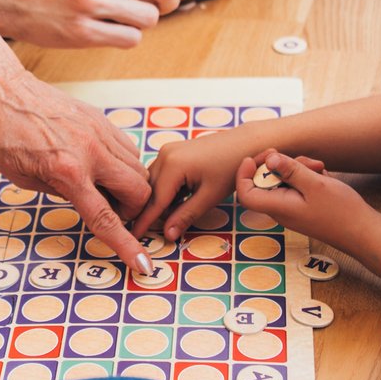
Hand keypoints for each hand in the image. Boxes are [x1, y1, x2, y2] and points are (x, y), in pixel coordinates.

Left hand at [0, 66, 157, 273]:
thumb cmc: (1, 136)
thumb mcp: (23, 179)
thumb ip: (60, 192)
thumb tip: (86, 200)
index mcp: (68, 172)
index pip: (106, 218)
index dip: (126, 245)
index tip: (144, 264)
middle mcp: (90, 151)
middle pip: (139, 191)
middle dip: (132, 209)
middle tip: (111, 210)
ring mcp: (98, 131)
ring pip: (139, 167)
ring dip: (129, 185)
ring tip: (102, 187)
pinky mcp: (99, 118)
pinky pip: (126, 146)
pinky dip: (122, 162)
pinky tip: (100, 164)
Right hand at [137, 130, 325, 240]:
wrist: (246, 144)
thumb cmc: (231, 169)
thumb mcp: (209, 197)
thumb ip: (185, 216)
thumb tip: (168, 235)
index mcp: (172, 165)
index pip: (153, 200)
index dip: (144, 220)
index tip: (134, 236)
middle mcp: (164, 155)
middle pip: (149, 191)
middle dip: (151, 211)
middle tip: (153, 232)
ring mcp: (167, 151)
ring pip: (153, 183)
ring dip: (159, 201)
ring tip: (169, 218)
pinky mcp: (172, 152)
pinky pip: (161, 175)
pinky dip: (165, 191)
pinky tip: (176, 202)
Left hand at [233, 150, 367, 246]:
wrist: (362, 231)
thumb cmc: (341, 211)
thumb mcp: (316, 184)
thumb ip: (291, 171)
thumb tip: (269, 160)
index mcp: (279, 207)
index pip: (246, 193)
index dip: (245, 173)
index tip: (260, 157)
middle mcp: (281, 210)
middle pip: (265, 181)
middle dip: (280, 164)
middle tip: (302, 159)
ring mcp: (292, 208)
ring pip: (282, 181)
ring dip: (298, 168)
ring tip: (319, 167)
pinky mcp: (302, 206)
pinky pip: (295, 186)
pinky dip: (306, 176)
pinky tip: (322, 175)